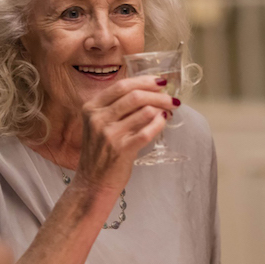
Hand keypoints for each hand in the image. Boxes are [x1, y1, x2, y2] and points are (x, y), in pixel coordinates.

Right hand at [77, 75, 174, 192]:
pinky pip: (147, 131)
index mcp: (92, 107)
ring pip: (144, 111)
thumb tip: (150, 90)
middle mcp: (98, 118)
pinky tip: (164, 121)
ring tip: (169, 110)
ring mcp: (109, 134)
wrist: (93, 182)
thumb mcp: (100, 123)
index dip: (144, 81)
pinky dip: (159, 124)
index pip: (121, 86)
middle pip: (135, 96)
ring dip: (162, 108)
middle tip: (172, 98)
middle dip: (158, 95)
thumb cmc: (101, 151)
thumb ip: (117, 106)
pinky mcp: (121, 149)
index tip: (160, 82)